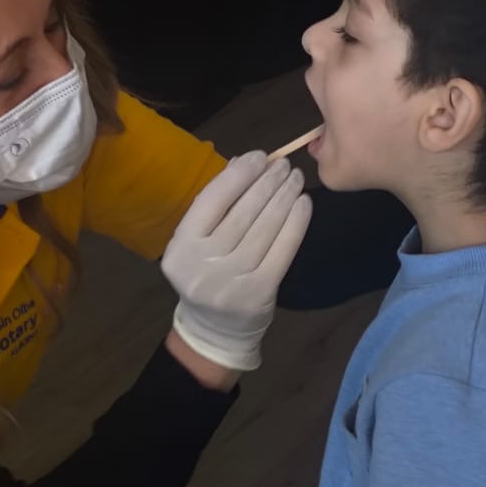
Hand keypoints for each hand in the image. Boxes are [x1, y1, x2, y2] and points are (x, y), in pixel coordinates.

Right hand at [161, 153, 311, 371]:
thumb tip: (243, 163)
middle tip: (284, 164)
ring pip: (265, 227)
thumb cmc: (206, 274)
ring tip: (295, 179)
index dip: (238, 174)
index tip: (259, 157)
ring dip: (284, 197)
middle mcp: (203, 263)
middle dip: (266, 182)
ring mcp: (232, 280)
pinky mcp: (260, 292)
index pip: (212, 200)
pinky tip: (303, 204)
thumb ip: (215, 206)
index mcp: (181, 246)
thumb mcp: (197, 242)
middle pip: (242, 211)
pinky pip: (283, 249)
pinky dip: (296, 223)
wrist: (214, 329)